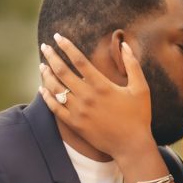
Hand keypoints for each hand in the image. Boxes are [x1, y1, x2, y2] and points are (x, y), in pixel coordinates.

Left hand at [39, 34, 155, 160]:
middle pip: (62, 72)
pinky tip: (42, 89)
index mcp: (102, 85)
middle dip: (51, 57)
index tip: (58, 37)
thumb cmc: (138, 116)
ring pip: (56, 89)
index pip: (79, 60)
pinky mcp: (75, 124)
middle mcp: (87, 97)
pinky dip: (47, 97)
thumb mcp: (141, 88)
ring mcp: (79, 111)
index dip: (66, 46)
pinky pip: (55, 108)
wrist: (131, 145)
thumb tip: (125, 44)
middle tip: (44, 47)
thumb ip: (133, 65)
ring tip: (42, 66)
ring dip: (46, 75)